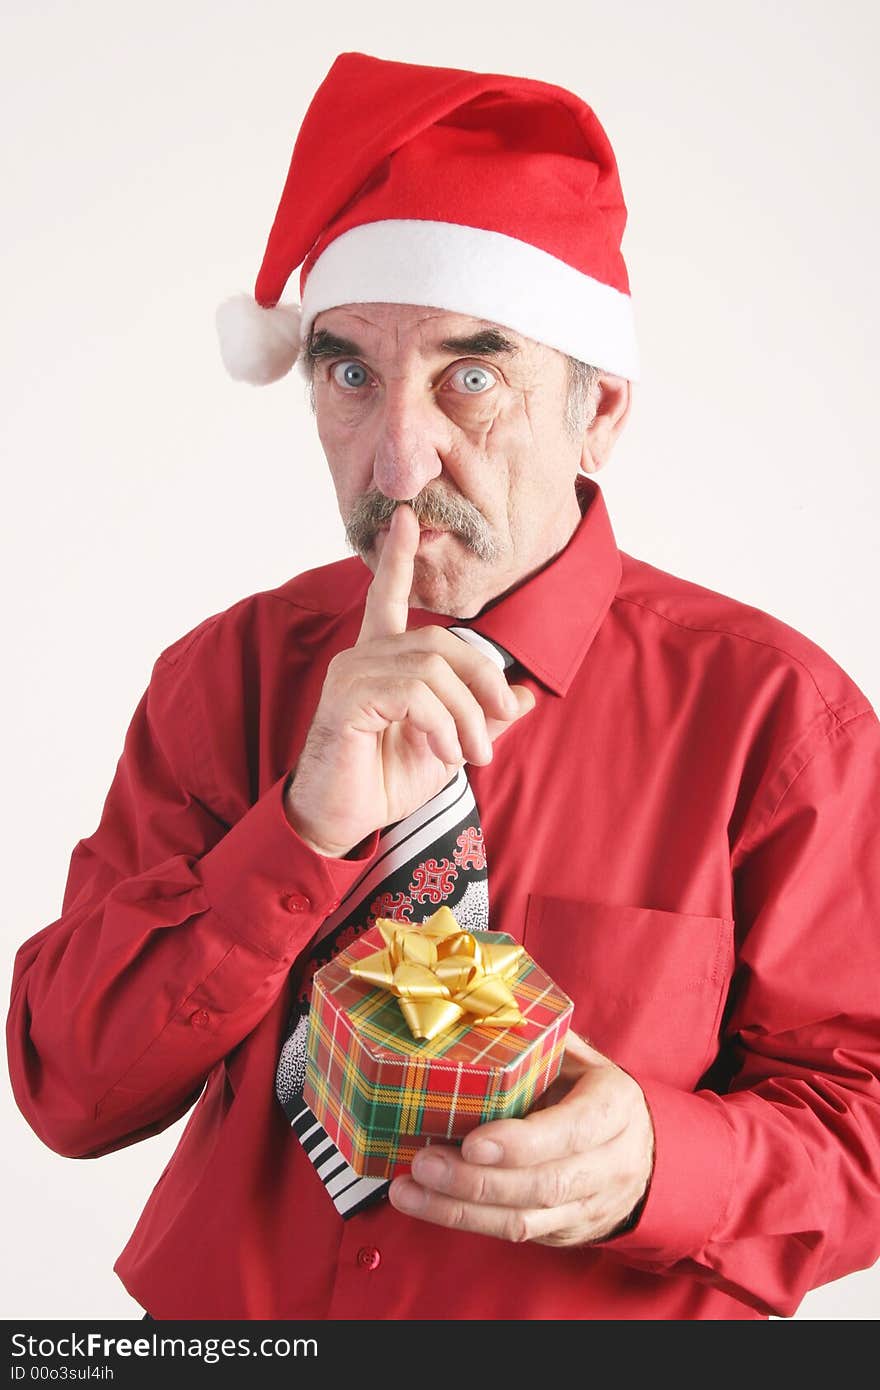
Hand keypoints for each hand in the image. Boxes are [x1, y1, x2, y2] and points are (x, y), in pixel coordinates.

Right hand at [285, 504, 535, 856]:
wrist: (342, 823)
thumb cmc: (385, 781)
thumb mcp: (449, 747)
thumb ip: (484, 716)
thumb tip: (525, 694)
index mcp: (383, 661)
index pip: (390, 597)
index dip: (399, 559)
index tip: (406, 517)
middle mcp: (363, 657)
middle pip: (441, 643)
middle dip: (482, 684)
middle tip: (494, 736)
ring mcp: (351, 674)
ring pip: (432, 669)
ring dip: (465, 715)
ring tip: (472, 755)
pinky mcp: (346, 699)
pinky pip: (413, 693)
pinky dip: (441, 724)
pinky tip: (444, 753)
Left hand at [388, 1031, 654, 1245]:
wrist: (642, 1152)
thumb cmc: (594, 1093)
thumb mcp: (582, 1059)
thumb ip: (543, 1042)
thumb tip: (484, 1008)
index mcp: (615, 1108)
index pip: (571, 1132)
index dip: (521, 1143)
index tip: (472, 1141)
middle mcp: (610, 1164)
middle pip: (543, 1184)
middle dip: (477, 1180)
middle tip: (424, 1162)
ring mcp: (590, 1205)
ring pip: (525, 1220)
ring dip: (460, 1209)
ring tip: (409, 1189)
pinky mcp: (566, 1232)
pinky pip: (515, 1234)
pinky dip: (466, 1221)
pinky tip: (424, 1203)